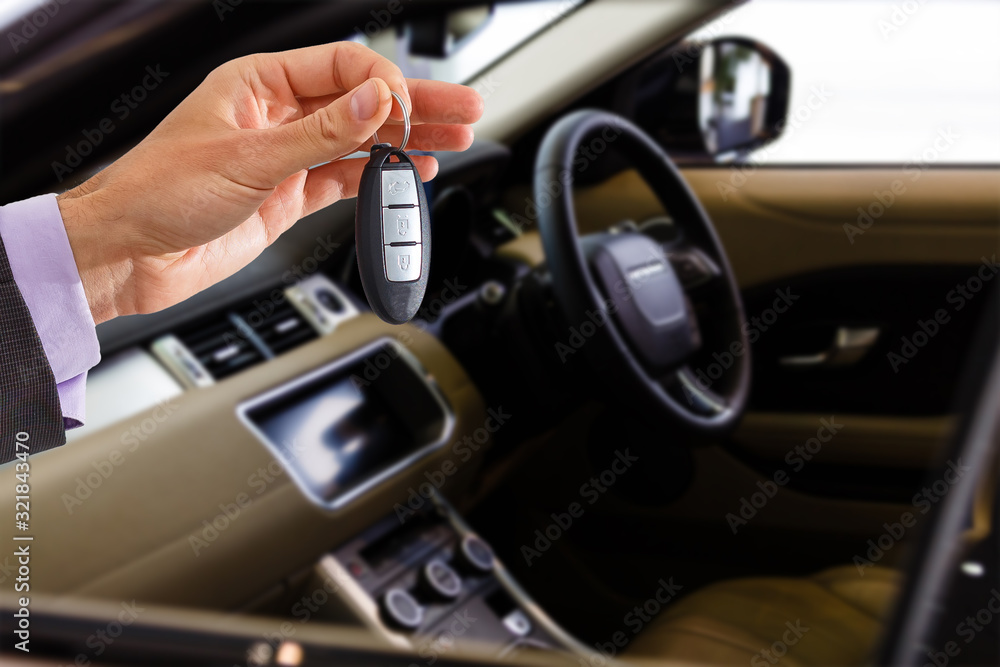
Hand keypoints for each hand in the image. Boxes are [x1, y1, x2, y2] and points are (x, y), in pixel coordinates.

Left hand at [56, 41, 483, 323]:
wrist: (131, 255)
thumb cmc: (158, 191)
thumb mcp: (248, 157)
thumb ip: (320, 133)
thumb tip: (375, 101)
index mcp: (259, 83)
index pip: (343, 66)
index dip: (384, 83)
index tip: (409, 109)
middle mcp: (278, 115)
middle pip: (362, 101)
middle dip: (415, 106)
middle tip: (464, 109)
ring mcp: (286, 157)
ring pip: (360, 140)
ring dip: (406, 143)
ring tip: (455, 140)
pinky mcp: (289, 195)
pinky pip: (346, 178)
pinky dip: (380, 177)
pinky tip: (411, 174)